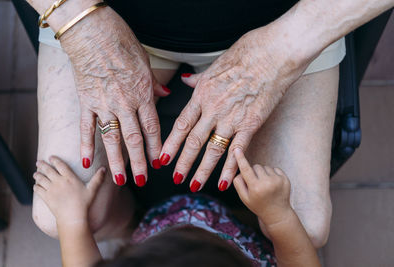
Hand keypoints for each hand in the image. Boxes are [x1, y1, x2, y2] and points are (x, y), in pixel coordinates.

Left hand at [33, 156, 105, 226]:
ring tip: (35, 173)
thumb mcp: (92, 190)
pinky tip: (36, 185)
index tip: (50, 157)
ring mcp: (51, 189)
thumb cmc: (84, 204)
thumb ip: (98, 178)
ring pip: (41, 179)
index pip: (60, 165)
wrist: (72, 217)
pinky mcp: (46, 198)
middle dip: (42, 165)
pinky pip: (38, 190)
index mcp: (70, 178)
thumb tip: (104, 168)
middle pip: (48, 170)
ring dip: (37, 175)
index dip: (55, 160)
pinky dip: (36, 186)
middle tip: (38, 162)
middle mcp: (59, 181)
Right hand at [60, 7, 168, 185]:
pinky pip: (86, 128)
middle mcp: (124, 104)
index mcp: (142, 94)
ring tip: (120, 179)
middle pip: (134, 139)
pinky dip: (86, 145)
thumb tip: (166, 92)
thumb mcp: (146, 63)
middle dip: (139, 162)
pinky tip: (87, 161)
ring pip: (111, 139)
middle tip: (143, 181)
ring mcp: (103, 105)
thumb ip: (155, 83)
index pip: (152, 128)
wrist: (93, 32)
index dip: (157, 148)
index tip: (160, 163)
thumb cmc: (122, 44)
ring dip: (116, 161)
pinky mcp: (85, 102)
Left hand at [159, 23, 309, 190]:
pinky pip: (237, 150)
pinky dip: (230, 168)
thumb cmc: (246, 54)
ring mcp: (232, 118)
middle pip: (193, 141)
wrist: (273, 53)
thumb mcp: (215, 64)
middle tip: (174, 178)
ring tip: (194, 185)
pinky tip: (224, 182)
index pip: (181, 124)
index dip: (171, 143)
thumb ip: (199, 78)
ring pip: (212, 149)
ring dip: (202, 170)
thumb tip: (187, 80)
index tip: (163, 157)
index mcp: (202, 94)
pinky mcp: (251, 123)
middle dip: (182, 162)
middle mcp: (213, 109)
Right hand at [233, 148, 291, 226]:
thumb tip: (238, 170)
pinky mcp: (285, 179)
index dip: (240, 158)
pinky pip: (274, 168)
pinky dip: (271, 174)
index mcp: (255, 188)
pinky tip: (271, 184)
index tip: (237, 149)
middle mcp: (267, 183)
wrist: (277, 213)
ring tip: (264, 185)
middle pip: (255, 166)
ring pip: (264, 167)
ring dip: (262, 173)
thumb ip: (238, 183)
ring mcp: (277, 180)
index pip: (246, 169)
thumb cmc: (258, 205)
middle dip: (253, 172)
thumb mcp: (244, 198)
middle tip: (255, 183)